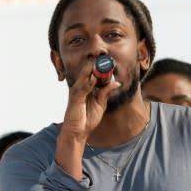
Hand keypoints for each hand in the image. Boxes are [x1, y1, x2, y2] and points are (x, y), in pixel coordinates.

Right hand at [56, 57, 121, 178]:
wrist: (78, 133)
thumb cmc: (87, 119)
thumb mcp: (100, 105)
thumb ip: (106, 93)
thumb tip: (116, 82)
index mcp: (86, 88)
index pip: (93, 74)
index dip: (101, 67)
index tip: (110, 60)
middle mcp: (80, 87)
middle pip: (88, 72)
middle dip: (97, 65)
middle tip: (107, 57)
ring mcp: (76, 92)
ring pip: (84, 77)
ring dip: (92, 70)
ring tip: (100, 63)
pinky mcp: (74, 100)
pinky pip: (82, 90)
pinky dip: (88, 84)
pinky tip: (94, 79)